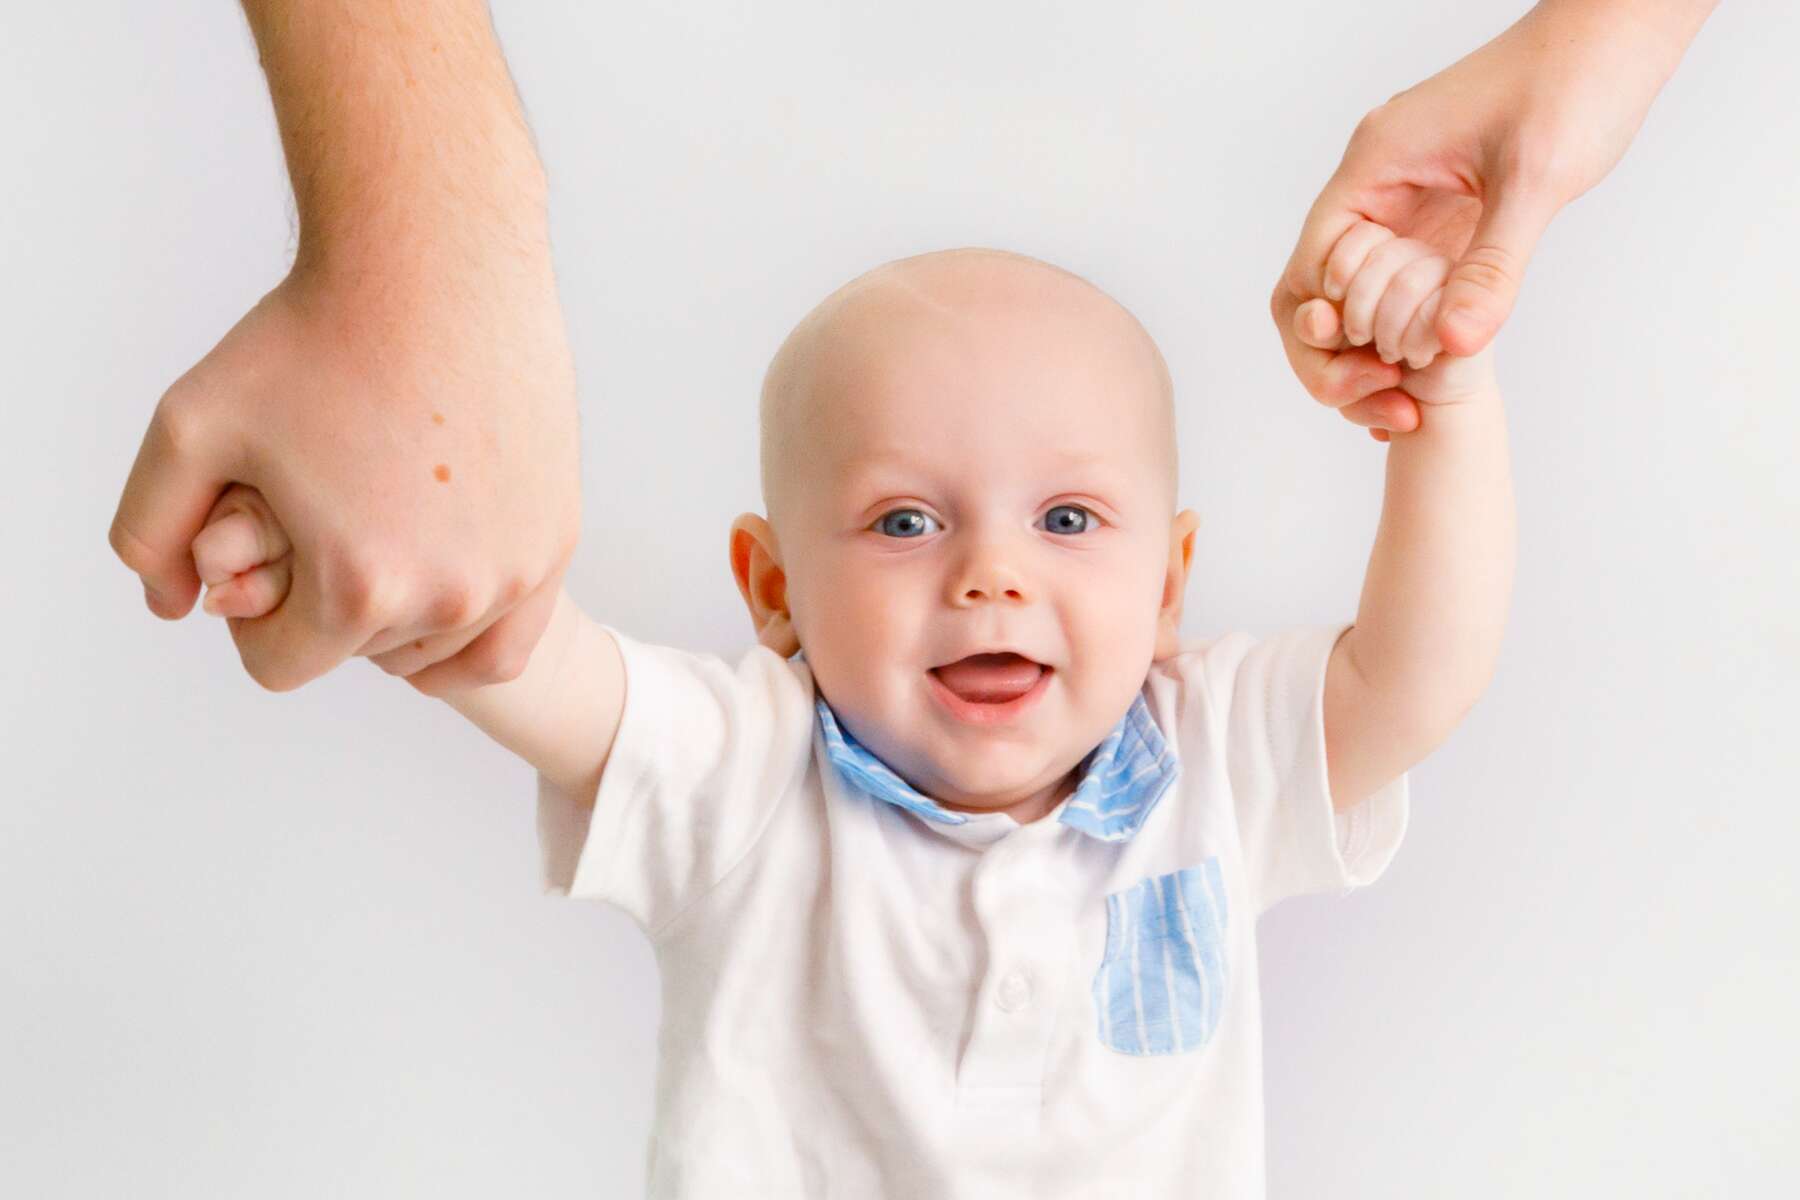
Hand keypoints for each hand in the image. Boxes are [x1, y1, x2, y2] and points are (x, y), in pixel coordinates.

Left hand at [109, 256, 580, 696]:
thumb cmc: (312, 337)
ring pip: (434, 651)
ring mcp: (514, 573)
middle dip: (330, 600)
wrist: (438, 266)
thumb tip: (172, 609)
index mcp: (356, 585)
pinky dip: (466, 630)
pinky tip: (438, 577)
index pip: (279, 665)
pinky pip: (505, 641)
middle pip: (359, 653)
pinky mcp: (554, 543)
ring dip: (400, 613)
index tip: (265, 546)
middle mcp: (447, 596)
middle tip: (327, 513)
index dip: (252, 611)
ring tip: (380, 527)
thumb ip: (147, 532)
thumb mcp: (189, 424)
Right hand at [1273, 1, 1702, 435]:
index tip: (1373, 369)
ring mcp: (1405, 201)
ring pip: (1358, 293)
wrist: (1615, 39)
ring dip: (1375, 347)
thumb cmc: (1574, 84)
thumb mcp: (1536, 181)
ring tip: (1407, 398)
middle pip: (1320, 288)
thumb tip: (1456, 347)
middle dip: (1340, 351)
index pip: (1314, 262)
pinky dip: (1410, 332)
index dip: (1329, 327)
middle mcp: (1377, 184)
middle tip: (1387, 397)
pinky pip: (1403, 286)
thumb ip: (1493, 267)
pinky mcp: (1438, 216)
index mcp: (1376, 165)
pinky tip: (1430, 374)